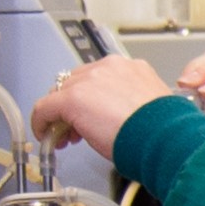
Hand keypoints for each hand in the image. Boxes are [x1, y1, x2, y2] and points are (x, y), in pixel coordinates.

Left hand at [31, 55, 171, 158]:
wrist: (163, 138)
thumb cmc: (162, 131)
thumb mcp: (147, 108)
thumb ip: (126, 103)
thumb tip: (113, 117)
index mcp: (131, 68)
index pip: (98, 78)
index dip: (89, 99)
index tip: (89, 117)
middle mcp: (109, 67)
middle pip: (76, 81)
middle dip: (72, 106)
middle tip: (75, 129)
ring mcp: (89, 80)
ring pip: (60, 92)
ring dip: (59, 114)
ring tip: (63, 136)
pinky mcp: (72, 97)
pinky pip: (45, 108)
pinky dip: (41, 122)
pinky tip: (47, 136)